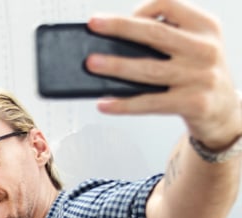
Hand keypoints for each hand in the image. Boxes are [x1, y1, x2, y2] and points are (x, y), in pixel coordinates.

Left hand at [85, 0, 240, 147]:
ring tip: (91, 63)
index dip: (142, 9)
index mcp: (206, 27)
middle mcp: (205, 49)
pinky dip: (123, 104)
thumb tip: (113, 44)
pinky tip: (104, 103)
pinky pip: (150, 102)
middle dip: (120, 27)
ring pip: (149, 69)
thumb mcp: (194, 46)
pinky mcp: (193, 103)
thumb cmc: (198, 75)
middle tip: (94, 25)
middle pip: (155, 33)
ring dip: (116, 65)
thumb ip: (167, 38)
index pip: (170, 5)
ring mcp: (200, 77)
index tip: (118, 18)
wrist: (224, 111)